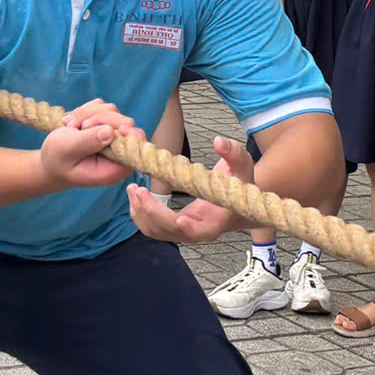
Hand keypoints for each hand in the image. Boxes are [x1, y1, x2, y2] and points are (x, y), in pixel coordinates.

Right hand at [38, 99, 139, 190]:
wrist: (49, 160)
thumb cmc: (57, 160)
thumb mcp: (68, 151)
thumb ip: (88, 142)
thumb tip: (110, 131)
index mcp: (115, 167)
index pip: (136, 145)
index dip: (127, 133)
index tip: (107, 128)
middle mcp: (119, 152)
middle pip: (125, 123)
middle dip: (99, 119)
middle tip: (74, 127)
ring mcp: (113, 136)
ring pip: (112, 111)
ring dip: (88, 114)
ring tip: (70, 127)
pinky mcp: (105, 124)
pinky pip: (102, 106)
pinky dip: (86, 110)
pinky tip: (72, 124)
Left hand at [127, 134, 251, 244]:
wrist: (238, 203)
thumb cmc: (241, 184)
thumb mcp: (243, 165)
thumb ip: (234, 153)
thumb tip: (219, 141)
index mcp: (218, 219)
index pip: (204, 231)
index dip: (192, 228)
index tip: (181, 219)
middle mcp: (199, 230)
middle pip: (172, 231)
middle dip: (152, 213)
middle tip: (138, 190)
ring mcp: (185, 231)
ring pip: (158, 232)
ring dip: (142, 214)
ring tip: (132, 189)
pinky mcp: (174, 227)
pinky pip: (153, 228)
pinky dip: (141, 215)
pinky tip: (135, 195)